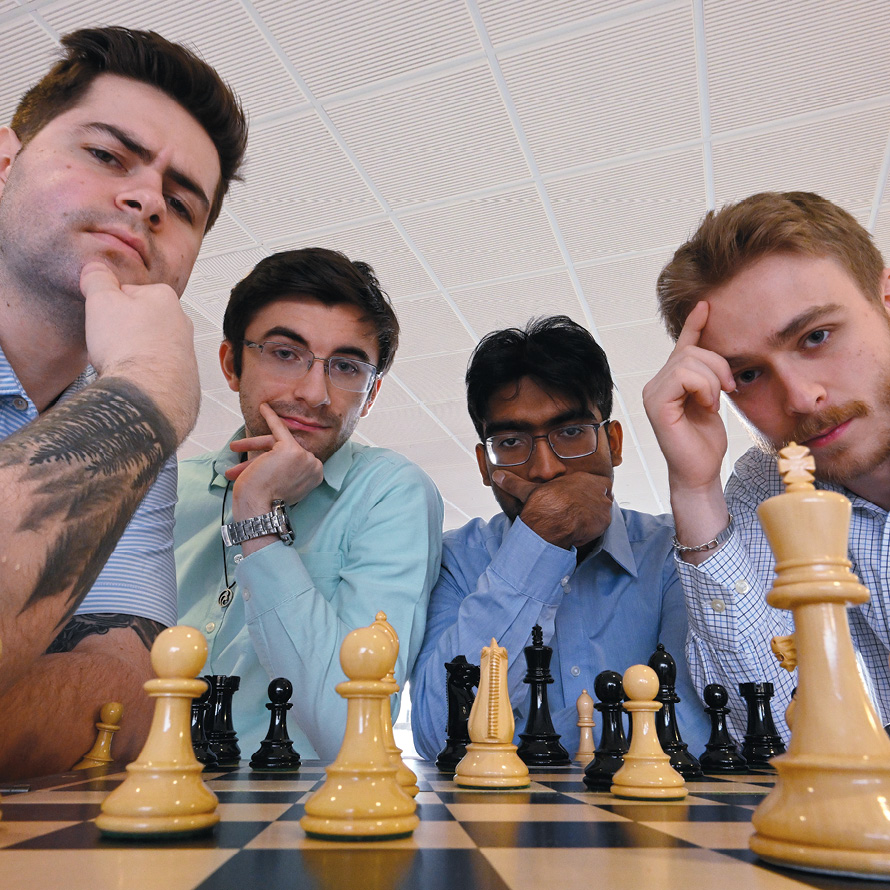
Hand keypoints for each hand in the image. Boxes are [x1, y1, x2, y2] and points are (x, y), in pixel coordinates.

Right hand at [81, 262, 199, 443]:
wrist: (148, 394)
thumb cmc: (129, 348)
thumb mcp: (101, 301)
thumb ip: (96, 280)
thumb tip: (95, 269)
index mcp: (165, 298)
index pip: (126, 294)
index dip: (106, 308)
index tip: (102, 321)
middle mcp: (182, 323)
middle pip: (139, 321)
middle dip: (121, 332)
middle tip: (109, 344)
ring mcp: (186, 352)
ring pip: (147, 347)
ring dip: (131, 354)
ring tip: (120, 364)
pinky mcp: (185, 378)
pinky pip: (156, 371)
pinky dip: (143, 375)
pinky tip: (132, 379)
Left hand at [228, 403, 323, 520]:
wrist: (259, 508)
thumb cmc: (264, 501)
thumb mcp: (282, 485)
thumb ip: (287, 472)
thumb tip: (277, 465)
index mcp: (316, 475)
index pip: (294, 460)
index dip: (274, 461)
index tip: (263, 462)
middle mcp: (314, 465)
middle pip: (284, 452)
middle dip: (259, 455)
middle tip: (239, 459)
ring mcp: (303, 457)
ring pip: (276, 443)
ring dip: (252, 445)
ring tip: (233, 448)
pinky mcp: (290, 449)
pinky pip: (279, 428)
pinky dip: (270, 417)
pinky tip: (263, 408)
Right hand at [493, 470, 613, 549]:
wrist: (552, 522)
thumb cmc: (544, 504)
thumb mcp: (529, 491)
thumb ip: (515, 483)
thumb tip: (498, 476)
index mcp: (583, 478)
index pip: (600, 481)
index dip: (593, 490)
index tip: (583, 497)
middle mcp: (597, 489)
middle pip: (604, 495)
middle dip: (595, 503)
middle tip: (581, 512)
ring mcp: (602, 505)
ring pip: (604, 510)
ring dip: (596, 516)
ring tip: (581, 523)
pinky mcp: (604, 521)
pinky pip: (603, 524)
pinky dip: (594, 528)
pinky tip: (581, 531)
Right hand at [642, 301, 735, 493]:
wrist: (700, 472)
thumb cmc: (705, 442)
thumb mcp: (711, 400)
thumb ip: (707, 377)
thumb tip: (713, 350)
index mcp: (667, 382)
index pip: (682, 345)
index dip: (695, 324)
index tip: (706, 305)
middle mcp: (654, 384)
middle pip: (690, 351)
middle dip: (718, 365)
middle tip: (729, 389)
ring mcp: (652, 393)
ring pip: (688, 361)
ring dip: (712, 379)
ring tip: (715, 402)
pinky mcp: (657, 404)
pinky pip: (684, 376)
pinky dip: (704, 387)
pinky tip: (707, 405)